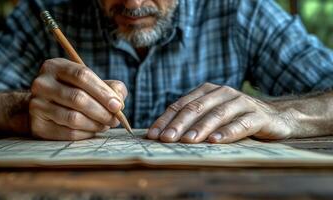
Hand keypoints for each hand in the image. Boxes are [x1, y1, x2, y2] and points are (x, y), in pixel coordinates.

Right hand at [29, 58, 126, 139]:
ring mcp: (36, 105)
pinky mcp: (37, 125)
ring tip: (105, 125)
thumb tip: (119, 102)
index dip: (103, 92)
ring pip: (73, 118)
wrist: (42, 106)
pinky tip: (92, 130)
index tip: (118, 105)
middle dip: (102, 111)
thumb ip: (109, 87)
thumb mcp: (89, 82)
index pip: (83, 76)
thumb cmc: (72, 91)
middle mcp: (42, 83)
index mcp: (55, 66)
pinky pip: (68, 133)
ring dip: (95, 124)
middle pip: (78, 98)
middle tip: (115, 120)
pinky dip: (86, 134)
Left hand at [147, 83, 293, 142]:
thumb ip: (193, 120)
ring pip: (217, 114)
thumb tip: (163, 135)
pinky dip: (228, 132)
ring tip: (188, 140)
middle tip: (166, 139)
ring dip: (201, 128)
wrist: (276, 116)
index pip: (181, 105)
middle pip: (196, 108)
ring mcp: (241, 102)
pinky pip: (241, 124)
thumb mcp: (213, 115)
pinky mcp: (258, 115)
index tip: (153, 135)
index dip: (166, 119)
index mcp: (208, 91)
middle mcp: (223, 93)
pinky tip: (216, 141)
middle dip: (179, 124)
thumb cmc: (236, 118)